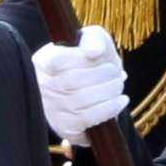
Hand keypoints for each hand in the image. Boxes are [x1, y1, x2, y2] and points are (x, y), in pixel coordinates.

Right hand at [35, 25, 127, 145]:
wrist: (87, 90)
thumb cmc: (89, 61)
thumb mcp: (90, 40)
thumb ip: (93, 38)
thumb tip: (95, 51)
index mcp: (44, 62)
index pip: (57, 60)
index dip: (82, 58)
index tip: (98, 54)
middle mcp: (44, 86)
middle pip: (74, 80)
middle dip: (104, 74)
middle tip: (115, 73)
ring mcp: (53, 108)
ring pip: (83, 99)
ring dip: (110, 90)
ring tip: (118, 84)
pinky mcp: (65, 126)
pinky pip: (90, 118)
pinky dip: (111, 107)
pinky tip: (121, 100)